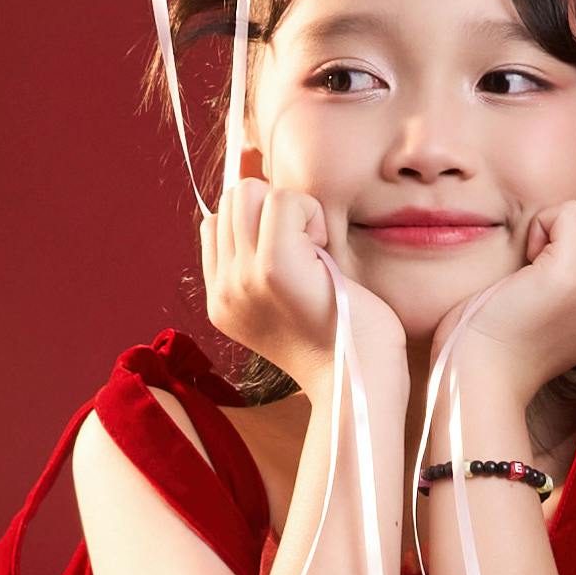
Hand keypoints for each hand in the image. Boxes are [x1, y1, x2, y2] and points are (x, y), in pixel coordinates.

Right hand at [199, 164, 399, 385]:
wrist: (359, 382)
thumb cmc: (341, 337)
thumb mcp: (287, 302)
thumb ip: (263, 263)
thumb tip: (263, 199)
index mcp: (221, 301)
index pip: (215, 224)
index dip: (258, 221)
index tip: (294, 253)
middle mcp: (223, 291)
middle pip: (230, 200)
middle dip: (272, 209)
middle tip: (308, 250)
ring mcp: (242, 279)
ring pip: (249, 192)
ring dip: (291, 208)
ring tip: (315, 250)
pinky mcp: (273, 268)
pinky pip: (282, 199)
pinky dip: (311, 212)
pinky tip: (325, 253)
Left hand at [450, 196, 575, 399]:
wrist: (479, 380)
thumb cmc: (497, 343)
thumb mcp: (555, 315)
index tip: (558, 261)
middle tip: (550, 251)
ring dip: (571, 218)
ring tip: (539, 255)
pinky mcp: (567, 279)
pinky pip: (573, 212)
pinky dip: (545, 221)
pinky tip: (525, 258)